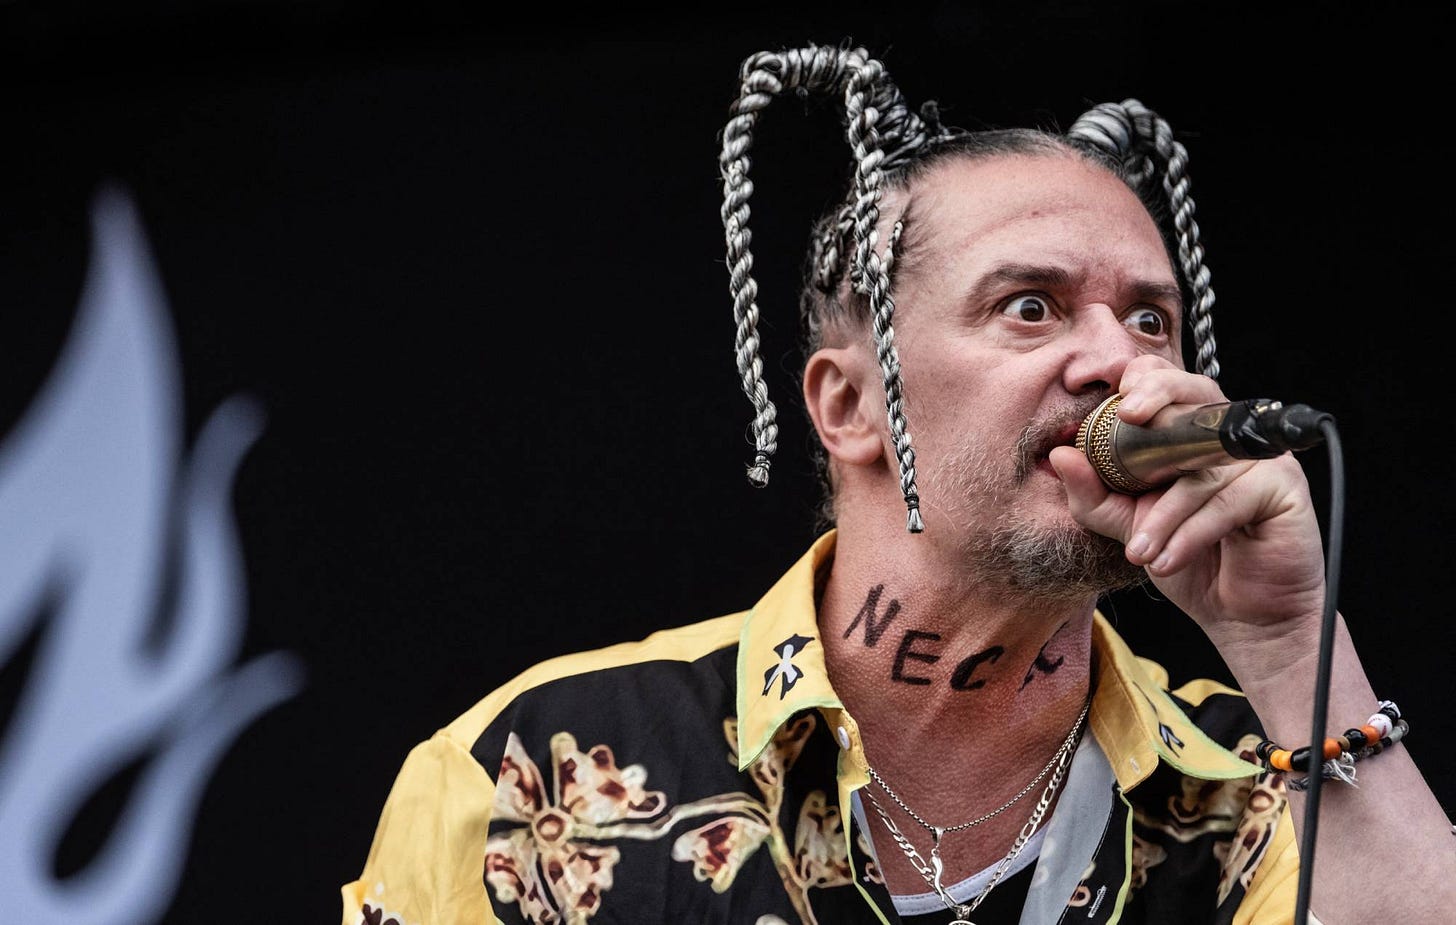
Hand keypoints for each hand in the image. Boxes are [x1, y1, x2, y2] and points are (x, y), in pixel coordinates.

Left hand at [1048, 357, 1327, 650]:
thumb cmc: (1188, 561)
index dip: (1146, 379)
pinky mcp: (1284, 486)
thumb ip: (1092, 494)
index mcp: (1189, 435)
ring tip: (1140, 551)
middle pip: (1195, 392)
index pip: (1168, 384)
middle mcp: (1226, 438)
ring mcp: (1259, 458)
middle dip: (1158, 398)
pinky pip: (1228, 499)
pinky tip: (1168, 559)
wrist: (1239, 614)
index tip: (1119, 397)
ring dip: (1162, 514)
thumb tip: (1060, 455)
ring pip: (1201, 464)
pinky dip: (1190, 533)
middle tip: (1128, 418)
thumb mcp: (1129, 526)